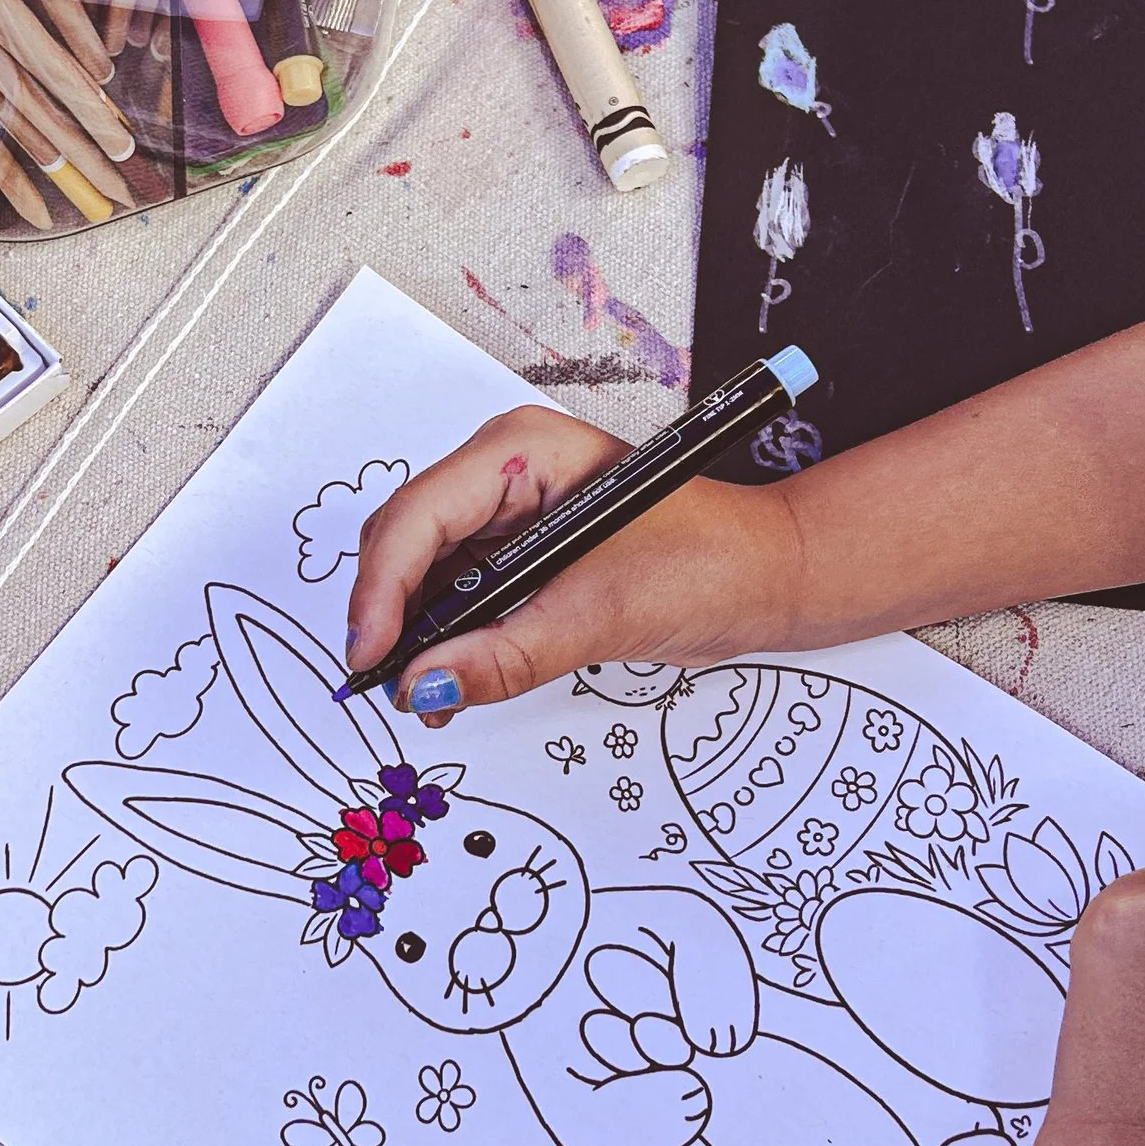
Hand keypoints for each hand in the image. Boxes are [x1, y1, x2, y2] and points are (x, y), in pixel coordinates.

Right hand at [344, 405, 798, 720]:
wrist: (771, 577)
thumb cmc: (714, 561)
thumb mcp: (605, 612)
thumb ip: (508, 654)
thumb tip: (430, 687)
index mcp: (525, 450)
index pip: (420, 515)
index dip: (383, 590)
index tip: (373, 657)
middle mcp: (507, 469)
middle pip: (407, 537)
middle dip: (390, 613)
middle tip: (388, 684)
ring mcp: (511, 509)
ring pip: (424, 568)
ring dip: (416, 632)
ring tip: (424, 694)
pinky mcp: (521, 549)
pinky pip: (458, 590)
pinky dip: (447, 638)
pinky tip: (450, 680)